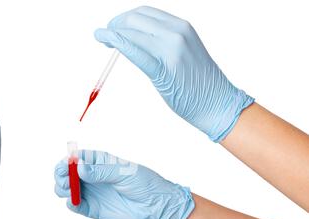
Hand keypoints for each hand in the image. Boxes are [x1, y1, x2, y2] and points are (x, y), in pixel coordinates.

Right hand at [54, 150, 193, 218]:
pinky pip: (74, 206)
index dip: (66, 161)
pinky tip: (75, 203)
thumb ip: (100, 171)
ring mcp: (90, 192)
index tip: (65, 166)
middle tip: (67, 182)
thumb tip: (79, 167)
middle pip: (65, 173)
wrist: (155, 206)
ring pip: (65, 189)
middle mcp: (90, 175)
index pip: (75, 157)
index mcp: (98, 161)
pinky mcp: (91, 208)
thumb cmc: (143, 183)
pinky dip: (70, 204)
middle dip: (61, 175)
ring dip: (62, 189)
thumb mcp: (124, 172)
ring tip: (71, 191)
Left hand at [94, 6, 253, 141]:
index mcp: (182, 27)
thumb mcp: (185, 52)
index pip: (145, 13)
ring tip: (103, 39)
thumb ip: (164, 43)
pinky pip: (135, 51)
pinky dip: (118, 43)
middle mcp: (177, 33)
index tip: (114, 28)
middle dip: (116, 24)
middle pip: (135, 18)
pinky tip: (107, 40)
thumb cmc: (199, 83)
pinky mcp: (163, 69)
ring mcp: (171, 50)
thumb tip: (138, 41)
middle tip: (105, 35)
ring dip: (112, 33)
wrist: (218, 103)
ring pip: (132, 32)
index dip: (125, 18)